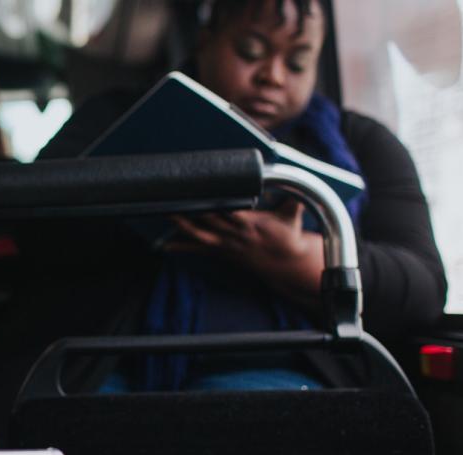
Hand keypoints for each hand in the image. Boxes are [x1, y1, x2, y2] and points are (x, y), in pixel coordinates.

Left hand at [166, 198, 324, 304]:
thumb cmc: (288, 234)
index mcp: (251, 223)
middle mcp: (236, 234)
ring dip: (183, 226)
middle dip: (194, 210)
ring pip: (201, 235)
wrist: (285, 263)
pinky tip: (165, 246)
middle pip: (210, 221)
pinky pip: (199, 250)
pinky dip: (183, 248)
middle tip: (177, 197)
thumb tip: (297, 183)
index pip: (230, 211)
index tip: (205, 192)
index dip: (217, 202)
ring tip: (168, 214)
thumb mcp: (293, 216)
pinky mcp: (222, 252)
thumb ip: (293, 200)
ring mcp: (227, 245)